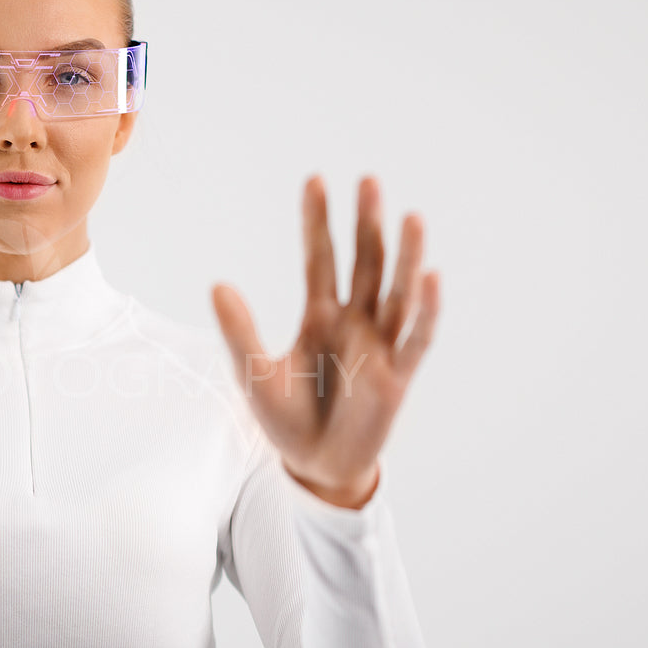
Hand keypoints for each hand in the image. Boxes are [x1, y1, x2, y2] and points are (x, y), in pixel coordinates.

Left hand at [211, 175, 439, 507]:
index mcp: (320, 315)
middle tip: (367, 181)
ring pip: (396, 292)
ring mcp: (379, 346)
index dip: (318, 222)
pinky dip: (425, 309)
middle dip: (366, 224)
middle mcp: (355, 322)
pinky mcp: (397, 377)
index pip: (321, 258)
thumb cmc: (286, 418)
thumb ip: (239, 330)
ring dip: (405, 257)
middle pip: (365, 263)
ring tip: (410, 216)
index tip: (315, 180)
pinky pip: (415, 338)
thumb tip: (217, 284)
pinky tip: (430, 277)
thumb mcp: (252, 372)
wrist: (313, 467)